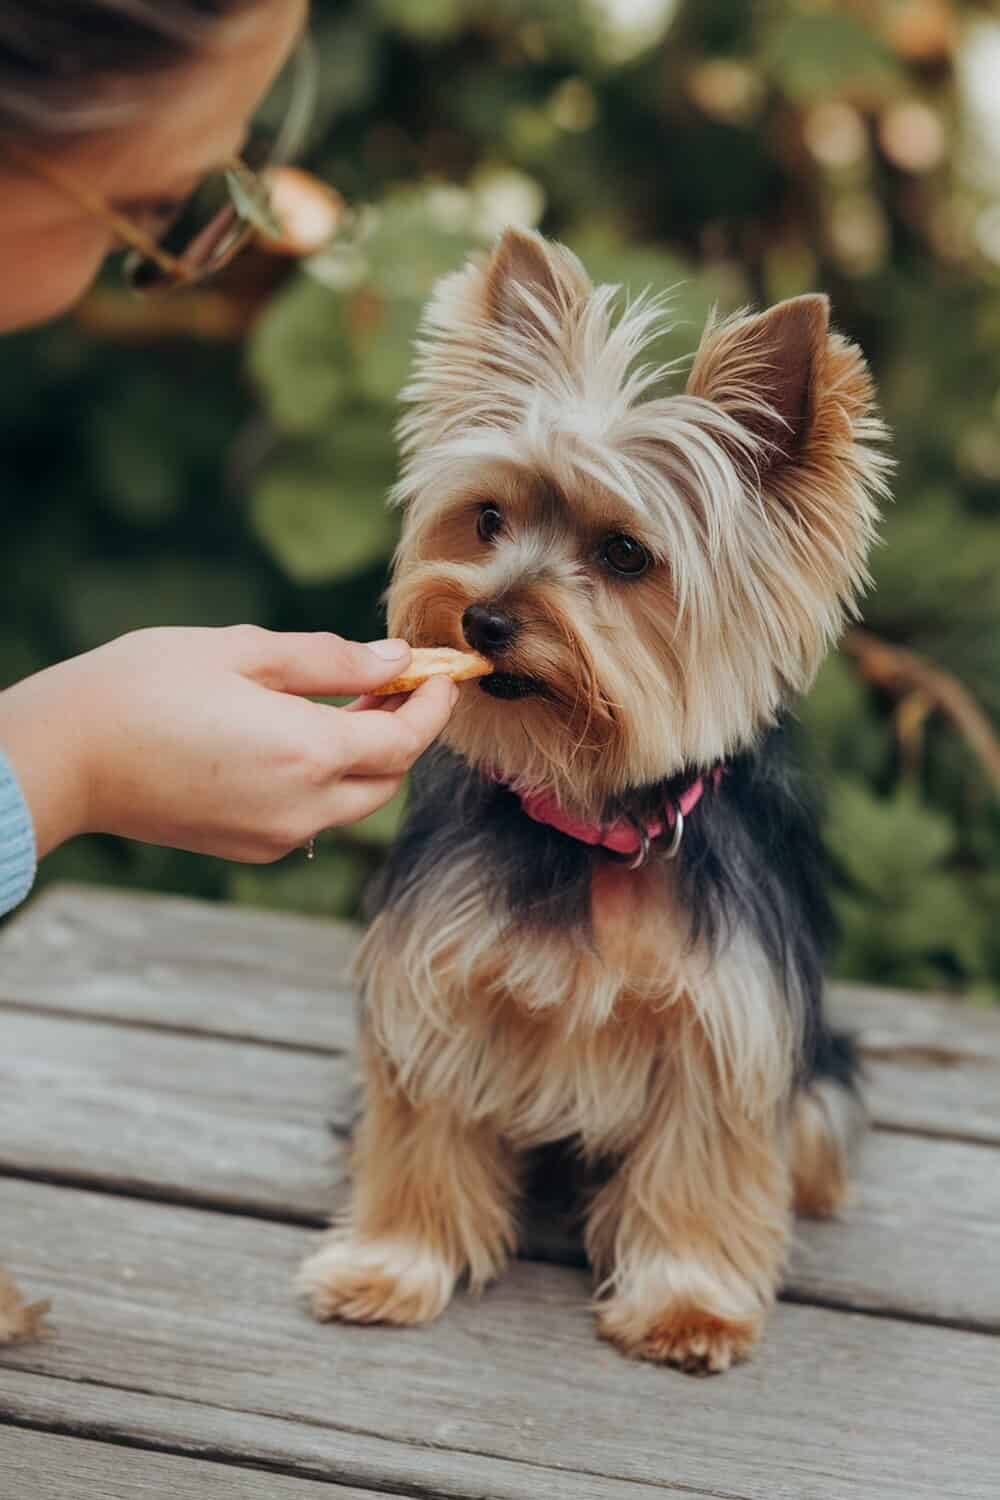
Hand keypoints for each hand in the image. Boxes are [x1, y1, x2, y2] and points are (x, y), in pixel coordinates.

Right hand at [0, 625, 455, 861]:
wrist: (66, 757)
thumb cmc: (144, 687)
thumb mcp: (242, 650)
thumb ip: (330, 659)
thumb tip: (395, 660)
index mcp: (309, 751)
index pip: (405, 738)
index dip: (433, 706)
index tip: (442, 673)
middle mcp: (304, 806)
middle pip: (389, 777)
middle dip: (405, 731)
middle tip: (395, 681)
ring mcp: (277, 835)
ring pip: (356, 802)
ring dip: (368, 758)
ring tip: (348, 703)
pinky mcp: (250, 848)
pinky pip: (315, 817)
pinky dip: (329, 781)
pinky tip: (303, 739)